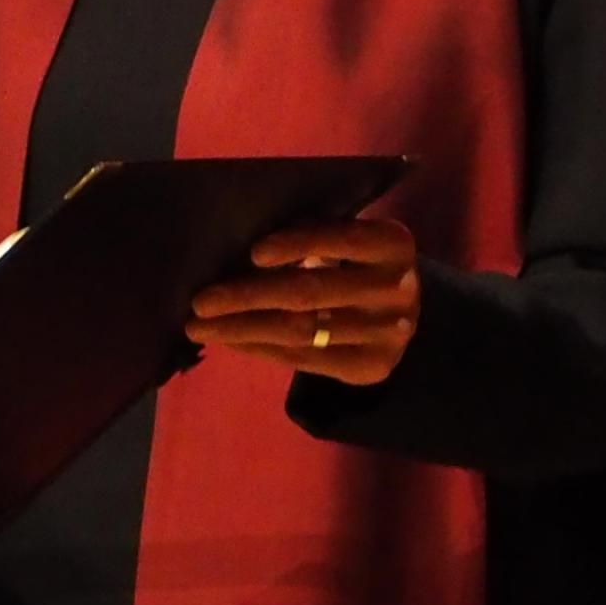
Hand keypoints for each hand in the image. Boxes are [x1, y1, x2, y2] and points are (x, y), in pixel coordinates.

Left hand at [187, 217, 421, 385]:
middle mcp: (397, 290)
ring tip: (201, 327)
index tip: (253, 253)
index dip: (298, 244)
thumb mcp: (350, 240)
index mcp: (393, 245)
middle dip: (248, 296)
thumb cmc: (359, 262)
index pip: (344, 240)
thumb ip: (314, 236)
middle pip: (312, 293)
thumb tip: (238, 249)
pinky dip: (260, 349)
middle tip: (200, 301)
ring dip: (243, 329)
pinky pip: (304, 360)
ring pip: (302, 333)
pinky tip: (231, 340)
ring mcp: (388, 334)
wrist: (405, 315)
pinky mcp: (371, 368)